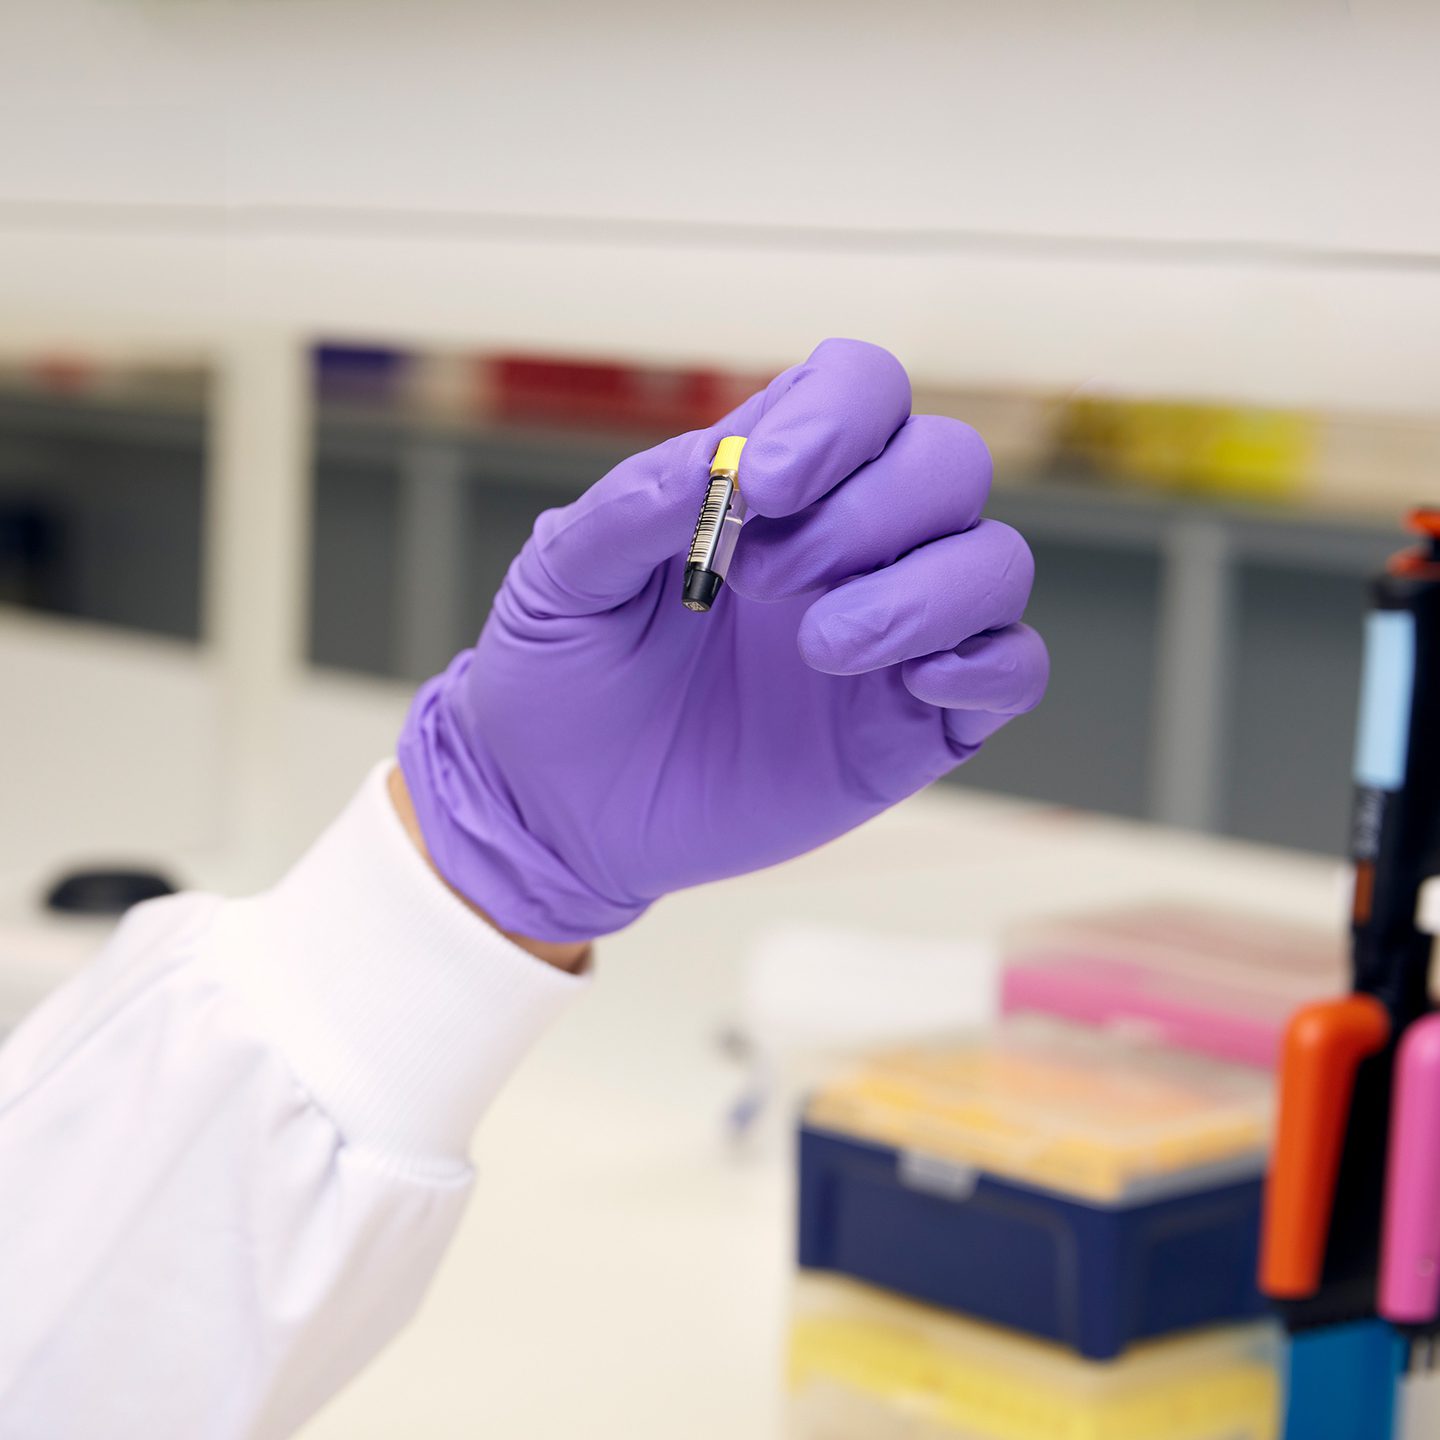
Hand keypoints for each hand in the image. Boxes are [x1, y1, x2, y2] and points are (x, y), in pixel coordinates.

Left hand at [398, 339, 1046, 942]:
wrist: (558, 814)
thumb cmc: (559, 681)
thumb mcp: (561, 578)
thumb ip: (635, 505)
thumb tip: (725, 462)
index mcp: (770, 489)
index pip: (863, 390)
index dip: (840, 415)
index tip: (765, 485)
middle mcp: (848, 548)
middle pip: (947, 463)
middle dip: (870, 512)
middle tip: (766, 580)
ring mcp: (890, 637)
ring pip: (994, 562)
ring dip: (923, 592)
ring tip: (818, 646)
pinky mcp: (912, 725)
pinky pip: (1013, 670)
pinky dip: (986, 665)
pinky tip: (908, 687)